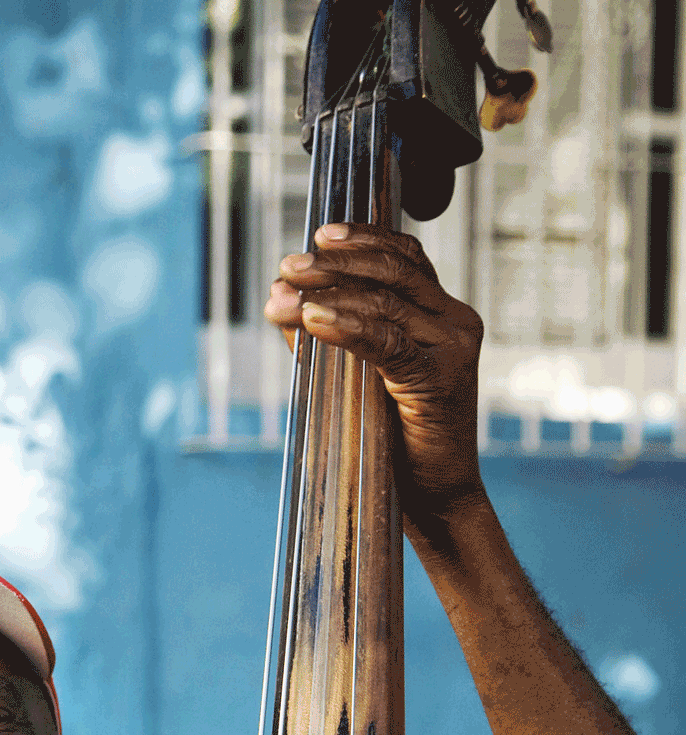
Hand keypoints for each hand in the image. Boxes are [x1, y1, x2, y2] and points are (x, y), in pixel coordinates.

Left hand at [264, 223, 485, 533]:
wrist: (433, 498)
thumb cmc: (395, 442)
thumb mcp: (357, 376)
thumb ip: (327, 334)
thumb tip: (278, 299)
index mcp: (442, 313)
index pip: (404, 257)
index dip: (362, 240)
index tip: (318, 235)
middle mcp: (455, 321)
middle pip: (393, 271)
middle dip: (335, 263)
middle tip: (288, 266)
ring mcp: (453, 346)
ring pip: (385, 302)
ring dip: (327, 293)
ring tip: (284, 296)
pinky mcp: (442, 376)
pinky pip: (386, 340)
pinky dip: (345, 326)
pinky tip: (312, 319)